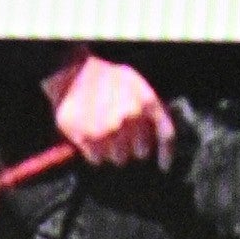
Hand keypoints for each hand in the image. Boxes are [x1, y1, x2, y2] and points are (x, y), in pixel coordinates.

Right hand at [40, 53, 172, 165]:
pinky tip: (90, 134)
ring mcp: (110, 129)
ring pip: (119, 158)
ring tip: (102, 131)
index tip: (163, 166)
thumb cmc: (107, 78)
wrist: (73, 72)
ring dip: (112, 150)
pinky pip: (97, 159)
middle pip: (140, 152)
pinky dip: (94, 152)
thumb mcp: (137, 84)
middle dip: (132, 146)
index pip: (166, 136)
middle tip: (119, 133)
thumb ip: (152, 110)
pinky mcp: (89, 138)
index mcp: (147, 102)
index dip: (166, 155)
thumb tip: (159, 141)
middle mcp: (132, 117)